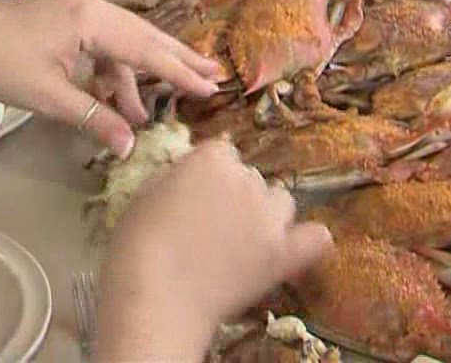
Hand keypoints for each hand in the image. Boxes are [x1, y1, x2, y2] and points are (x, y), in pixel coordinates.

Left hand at [0, 0, 222, 155]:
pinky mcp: (66, 16)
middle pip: (145, 36)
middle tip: (213, 77)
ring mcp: (79, 7)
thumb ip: (94, 118)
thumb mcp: (49, 96)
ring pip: (124, 42)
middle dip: (176, 61)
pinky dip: (113, 70)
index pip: (147, 49)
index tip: (210, 87)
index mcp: (92, 18)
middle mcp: (92, 5)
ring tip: (156, 108)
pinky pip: (103, 42)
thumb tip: (128, 147)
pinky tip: (116, 98)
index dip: (179, 72)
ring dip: (139, 75)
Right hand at [95, 142, 333, 360]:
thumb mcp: (145, 195)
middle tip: (212, 225)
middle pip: (250, 177)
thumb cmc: (135, 246)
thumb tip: (186, 180)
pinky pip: (315, 237)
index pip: (222, 153)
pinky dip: (307, 240)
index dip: (208, 175)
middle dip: (235, 195)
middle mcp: (247, 179)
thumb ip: (175, 179)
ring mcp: (269, 217)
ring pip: (281, 201)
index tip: (195, 195)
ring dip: (266, 213)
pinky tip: (294, 246)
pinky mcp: (283, 254)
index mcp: (211, 158)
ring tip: (245, 240)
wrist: (156, 297)